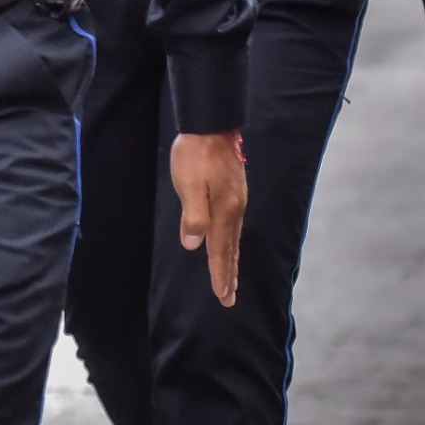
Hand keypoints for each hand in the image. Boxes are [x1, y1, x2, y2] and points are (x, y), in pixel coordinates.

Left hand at [171, 130, 247, 307]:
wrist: (210, 126)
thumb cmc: (195, 155)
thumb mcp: (188, 184)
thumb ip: (192, 215)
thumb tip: (192, 244)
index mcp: (223, 210)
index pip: (221, 250)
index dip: (220, 273)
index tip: (223, 296)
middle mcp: (234, 209)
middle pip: (231, 249)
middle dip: (229, 275)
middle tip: (229, 298)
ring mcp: (236, 200)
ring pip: (233, 238)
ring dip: (231, 261)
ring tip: (230, 279)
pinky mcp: (234, 192)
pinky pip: (233, 226)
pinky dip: (231, 242)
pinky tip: (228, 243)